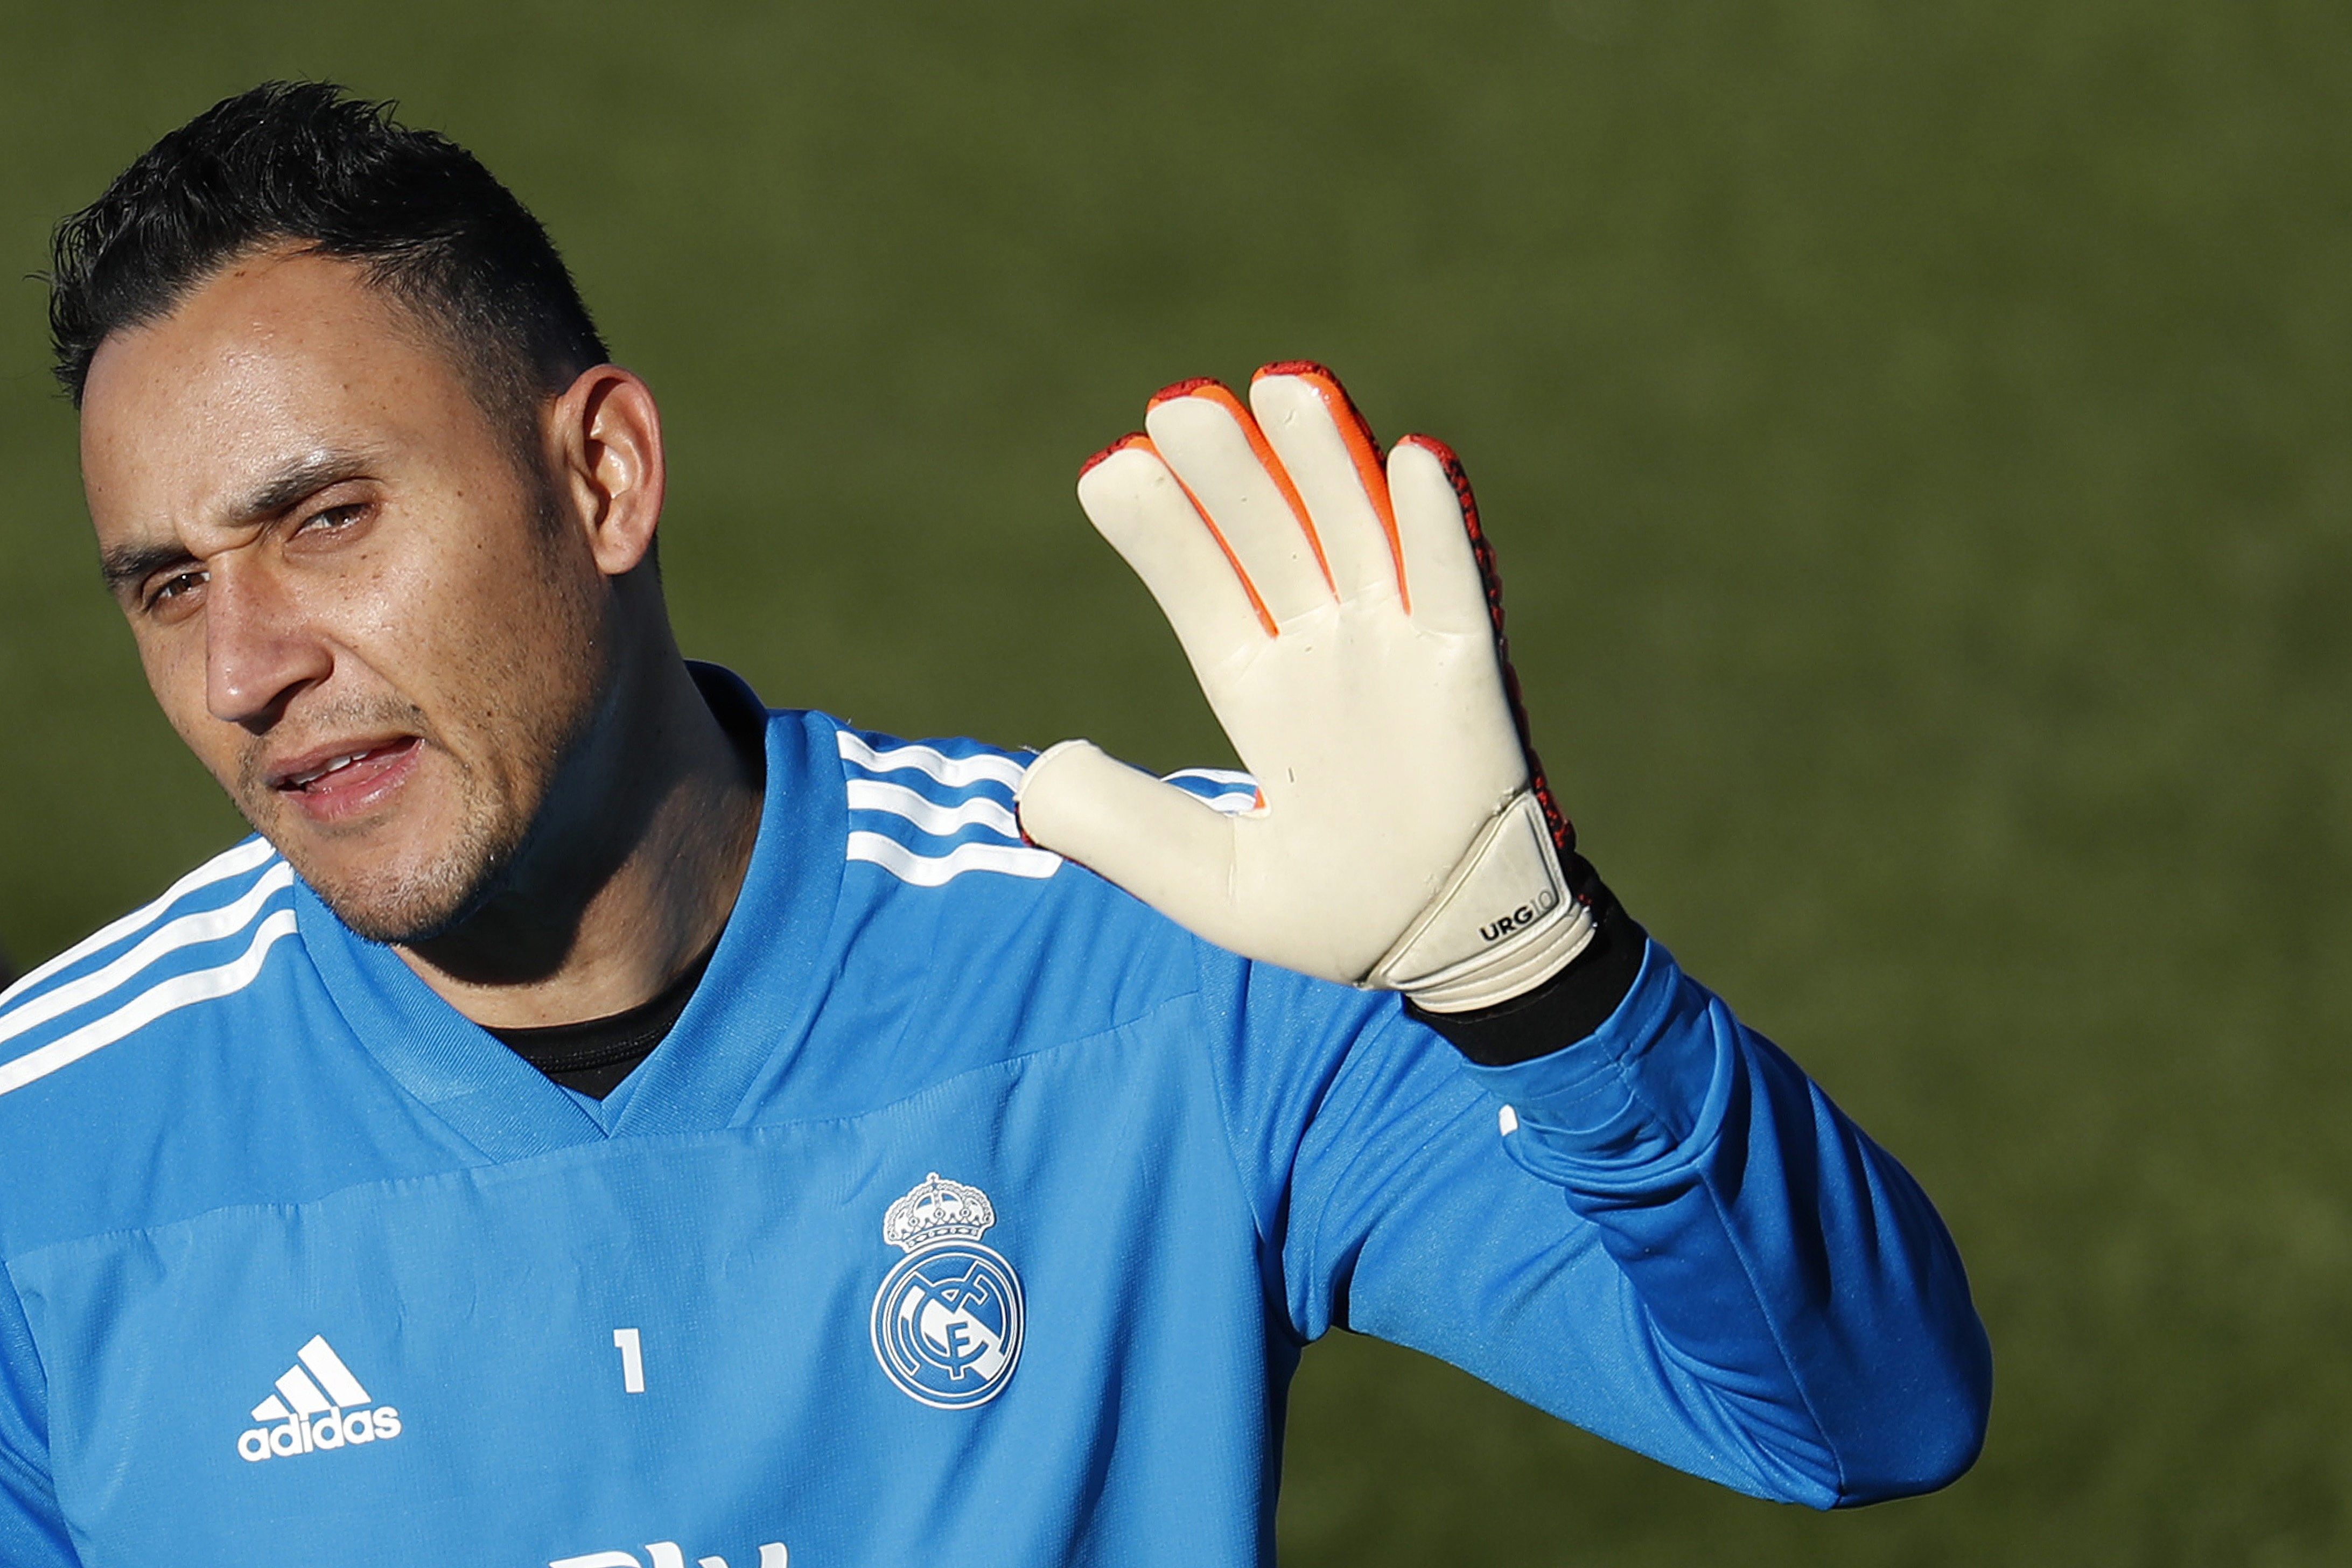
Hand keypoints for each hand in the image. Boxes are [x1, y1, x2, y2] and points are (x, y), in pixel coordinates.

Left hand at [1017, 363, 1593, 1011]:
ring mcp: (1399, 655)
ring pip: (1356, 537)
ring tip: (1282, 385)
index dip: (1162, 530)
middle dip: (1230, 473)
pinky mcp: (1469, 674)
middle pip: (1272, 540)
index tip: (1110, 468)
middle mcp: (1326, 655)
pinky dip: (1436, 527)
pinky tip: (1412, 458)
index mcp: (1262, 693)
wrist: (1455, 957)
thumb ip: (1124, 831)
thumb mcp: (1211, 887)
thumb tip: (1032, 780)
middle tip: (1176, 404)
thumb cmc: (1339, 918)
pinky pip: (1453, 588)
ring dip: (1325, 464)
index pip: (1202, 590)